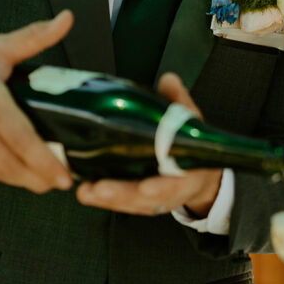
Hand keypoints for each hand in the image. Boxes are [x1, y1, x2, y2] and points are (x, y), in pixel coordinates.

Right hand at [0, 11, 74, 192]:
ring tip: (42, 180)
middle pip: (9, 161)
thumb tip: (67, 19)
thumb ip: (35, 36)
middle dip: (37, 177)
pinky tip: (16, 173)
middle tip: (59, 181)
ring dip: (19, 179)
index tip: (64, 175)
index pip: (21, 137)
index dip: (44, 160)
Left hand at [76, 72, 221, 217]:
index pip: (176, 184)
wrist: (198, 171)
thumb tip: (169, 80)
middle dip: (123, 195)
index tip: (146, 188)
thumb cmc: (190, 144)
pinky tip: (85, 191)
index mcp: (189, 174)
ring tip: (87, 191)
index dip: (162, 188)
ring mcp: (151, 199)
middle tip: (102, 189)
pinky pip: (118, 202)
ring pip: (129, 203)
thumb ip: (178, 102)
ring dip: (107, 199)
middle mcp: (170, 192)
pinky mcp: (135, 199)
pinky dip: (101, 199)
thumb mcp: (189, 121)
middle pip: (146, 199)